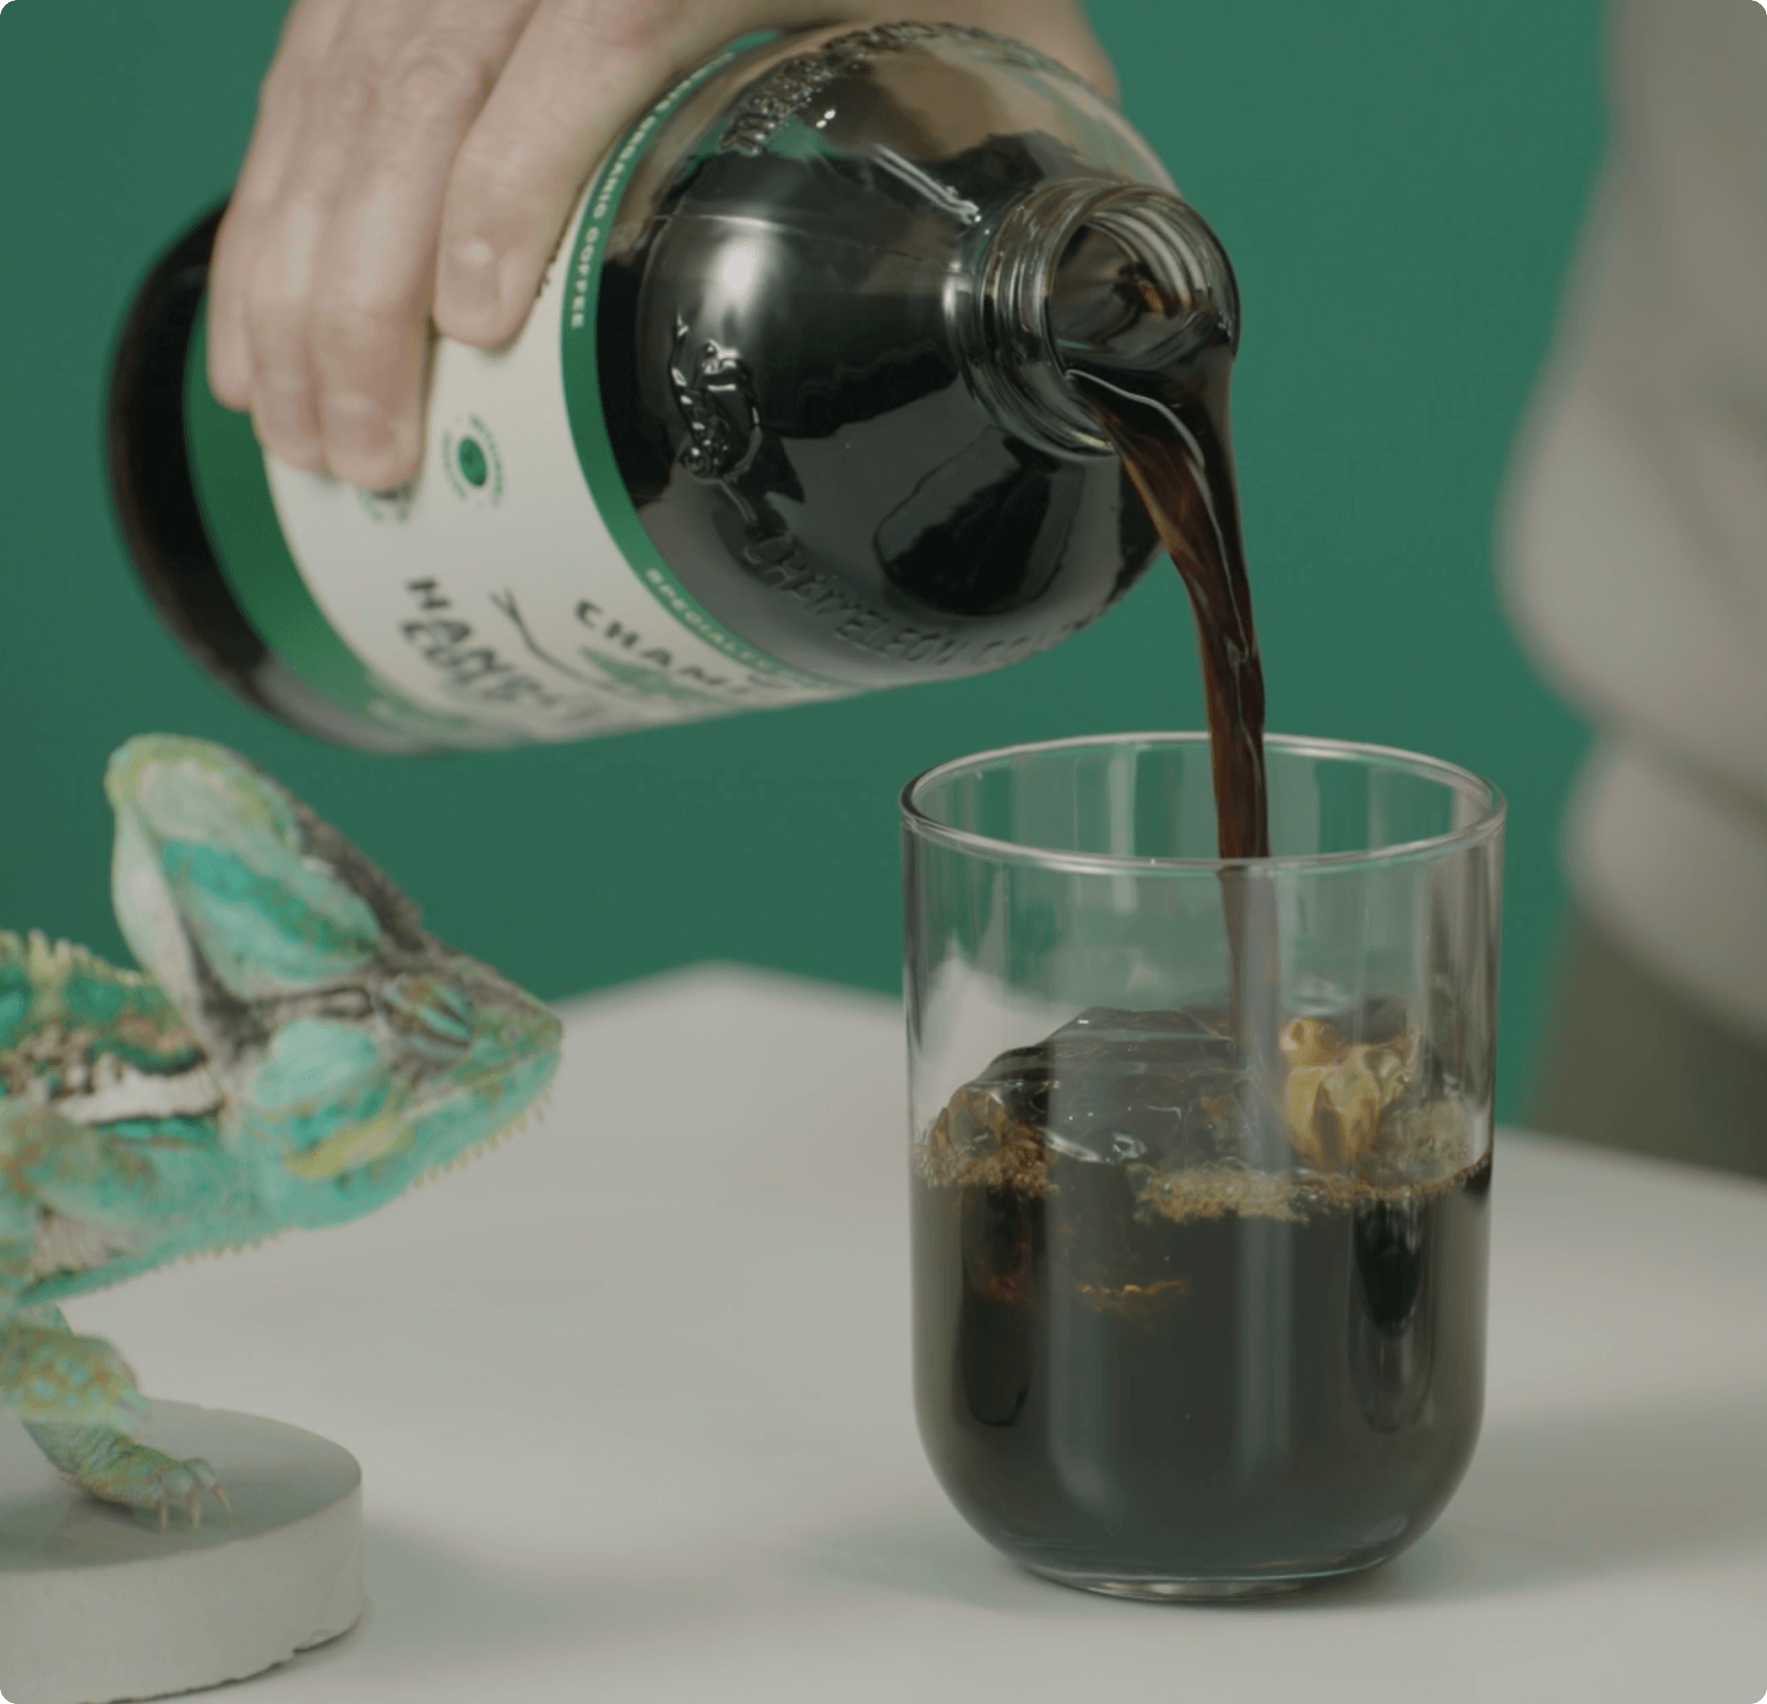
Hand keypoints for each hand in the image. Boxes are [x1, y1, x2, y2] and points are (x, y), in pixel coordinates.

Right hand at [207, 0, 1114, 489]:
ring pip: (332, 86)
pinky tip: (252, 333)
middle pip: (416, 75)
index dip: (514, 173)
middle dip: (363, 282)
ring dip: (292, 270)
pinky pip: (298, 78)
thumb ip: (1036, 125)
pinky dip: (269, 212)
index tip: (479, 327)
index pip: (590, 31)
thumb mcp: (1004, 9)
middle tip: (365, 457)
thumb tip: (1085, 303)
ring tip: (295, 435)